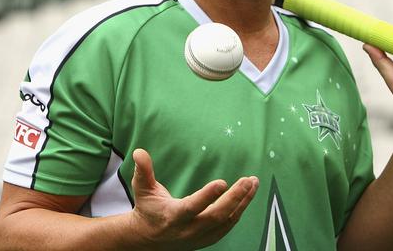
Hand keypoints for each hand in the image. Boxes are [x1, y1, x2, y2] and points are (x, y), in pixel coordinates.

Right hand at [127, 148, 258, 250]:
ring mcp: (200, 237)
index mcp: (173, 216)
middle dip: (235, 198)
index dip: (207, 196)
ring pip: (227, 221)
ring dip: (243, 202)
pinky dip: (239, 211)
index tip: (223, 182)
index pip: (193, 207)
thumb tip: (139, 152)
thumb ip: (143, 170)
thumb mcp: (142, 188)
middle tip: (248, 180)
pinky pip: (228, 226)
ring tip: (253, 184)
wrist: (149, 239)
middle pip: (217, 216)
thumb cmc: (147, 208)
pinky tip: (247, 196)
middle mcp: (188, 229)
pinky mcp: (208, 239)